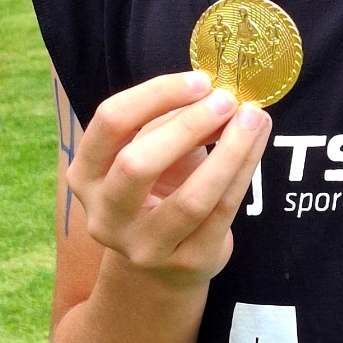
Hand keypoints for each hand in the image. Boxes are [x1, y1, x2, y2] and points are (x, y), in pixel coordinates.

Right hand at [65, 71, 269, 288]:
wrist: (163, 262)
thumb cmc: (157, 187)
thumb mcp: (153, 149)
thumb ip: (173, 122)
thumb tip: (217, 95)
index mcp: (86, 174)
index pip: (110, 123)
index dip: (155, 95)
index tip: (199, 80)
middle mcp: (105, 215)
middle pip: (137, 164)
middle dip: (187, 125)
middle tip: (227, 99)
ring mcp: (144, 247)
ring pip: (191, 199)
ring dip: (228, 151)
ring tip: (253, 118)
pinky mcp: (187, 263)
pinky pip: (222, 212)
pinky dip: (243, 170)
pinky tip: (256, 142)